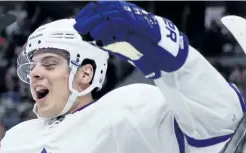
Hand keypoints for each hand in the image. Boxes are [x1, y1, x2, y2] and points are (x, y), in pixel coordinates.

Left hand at [74, 1, 188, 78]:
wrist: (167, 54)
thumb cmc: (145, 48)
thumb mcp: (122, 43)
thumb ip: (109, 39)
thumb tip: (93, 39)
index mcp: (125, 13)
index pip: (104, 6)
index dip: (90, 12)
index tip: (78, 21)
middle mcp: (131, 12)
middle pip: (107, 8)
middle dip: (90, 17)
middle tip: (78, 26)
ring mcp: (138, 18)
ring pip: (114, 14)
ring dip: (98, 23)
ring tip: (87, 32)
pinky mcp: (143, 27)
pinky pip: (123, 25)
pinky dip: (110, 31)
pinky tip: (100, 38)